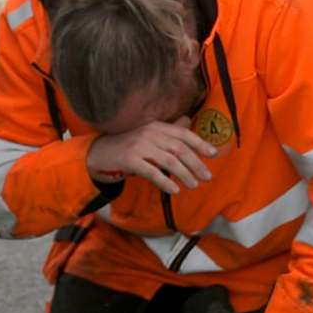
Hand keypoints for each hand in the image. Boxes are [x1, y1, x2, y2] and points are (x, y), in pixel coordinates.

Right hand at [87, 119, 217, 193]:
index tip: (213, 154)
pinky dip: (165, 182)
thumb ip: (169, 130)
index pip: (182, 133)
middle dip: (196, 163)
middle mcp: (149, 133)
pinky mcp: (130, 160)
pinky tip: (174, 190)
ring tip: (194, 186)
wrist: (100, 153)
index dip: (200, 143)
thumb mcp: (149, 135)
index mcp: (156, 126)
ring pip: (169, 161)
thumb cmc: (129, 145)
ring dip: (184, 174)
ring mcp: (139, 146)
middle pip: (179, 148)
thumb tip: (188, 122)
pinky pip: (152, 172)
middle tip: (207, 177)